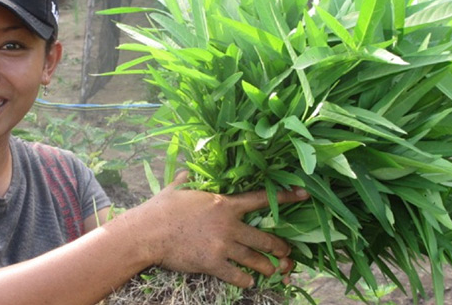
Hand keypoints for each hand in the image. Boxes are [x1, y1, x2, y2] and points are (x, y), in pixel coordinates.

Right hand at [132, 172, 309, 287]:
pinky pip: (237, 275)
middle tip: (288, 252)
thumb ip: (190, 180)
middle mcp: (229, 225)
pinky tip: (249, 282)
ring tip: (275, 270)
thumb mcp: (178, 188)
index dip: (285, 196)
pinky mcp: (213, 263)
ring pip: (255, 259)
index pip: (261, 199)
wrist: (147, 232)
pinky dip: (246, 280)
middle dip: (280, 246)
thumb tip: (190, 169)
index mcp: (224, 204)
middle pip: (264, 237)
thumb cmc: (161, 208)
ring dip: (268, 266)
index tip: (304, 194)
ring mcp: (222, 245)